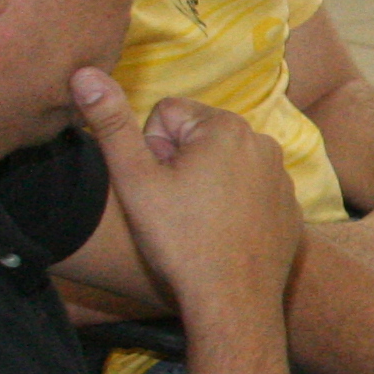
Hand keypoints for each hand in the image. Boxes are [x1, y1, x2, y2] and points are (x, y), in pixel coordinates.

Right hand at [72, 70, 299, 321]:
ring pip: (221, 165)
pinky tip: (222, 235)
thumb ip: (110, 122)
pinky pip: (248, 191)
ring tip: (197, 224)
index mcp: (225, 126)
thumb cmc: (180, 240)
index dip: (150, 152)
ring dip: (204, 186)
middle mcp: (262, 141)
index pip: (166, 116)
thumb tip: (84, 72)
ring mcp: (281, 174)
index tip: (158, 187)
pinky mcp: (289, 205)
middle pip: (195, 138)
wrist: (233, 301)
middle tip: (175, 209)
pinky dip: (232, 207)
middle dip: (178, 166)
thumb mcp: (134, 179)